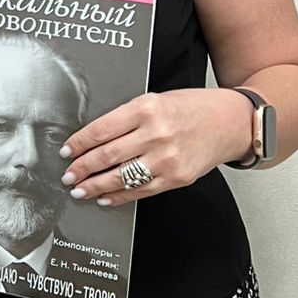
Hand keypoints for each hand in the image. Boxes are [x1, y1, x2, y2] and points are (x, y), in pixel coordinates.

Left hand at [59, 88, 254, 207]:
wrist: (231, 122)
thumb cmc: (193, 107)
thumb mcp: (155, 99)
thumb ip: (127, 117)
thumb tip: (93, 138)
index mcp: (146, 108)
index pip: (100, 129)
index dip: (78, 143)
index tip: (66, 151)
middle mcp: (155, 134)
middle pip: (106, 155)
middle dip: (81, 168)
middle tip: (68, 174)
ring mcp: (166, 159)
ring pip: (120, 177)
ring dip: (95, 186)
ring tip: (80, 189)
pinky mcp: (176, 178)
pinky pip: (141, 191)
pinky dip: (119, 196)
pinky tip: (106, 197)